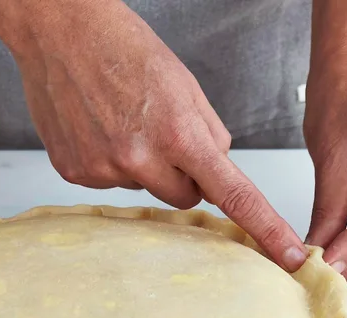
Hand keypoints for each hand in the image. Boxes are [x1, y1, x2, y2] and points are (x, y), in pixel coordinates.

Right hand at [0, 0, 306, 270]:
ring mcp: (102, 169)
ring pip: (142, 188)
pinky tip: (97, 127)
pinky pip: (107, 182)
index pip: (233, 193)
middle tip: (161, 133)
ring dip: (140, 164)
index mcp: (178, 134)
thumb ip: (209, 135)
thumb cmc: (121, 46)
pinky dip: (107, 161)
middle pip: (183, 197)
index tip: (287, 255)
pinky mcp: (74, 173)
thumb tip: (218, 172)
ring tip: (120, 119)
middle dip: (183, 175)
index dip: (264, 227)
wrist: (59, 32)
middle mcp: (138, 159)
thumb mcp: (184, 85)